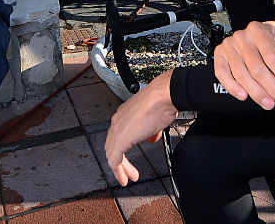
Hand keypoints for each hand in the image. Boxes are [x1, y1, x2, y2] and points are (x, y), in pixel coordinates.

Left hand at [105, 69, 177, 185]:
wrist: (163, 97)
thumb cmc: (161, 102)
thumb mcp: (155, 119)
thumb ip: (150, 131)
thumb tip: (151, 138)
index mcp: (124, 114)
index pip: (117, 135)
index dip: (121, 149)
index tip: (128, 159)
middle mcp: (117, 121)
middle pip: (111, 146)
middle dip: (120, 161)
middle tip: (129, 172)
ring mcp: (117, 130)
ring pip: (111, 154)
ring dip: (120, 169)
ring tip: (128, 178)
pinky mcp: (120, 140)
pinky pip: (114, 160)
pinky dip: (118, 171)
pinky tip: (124, 178)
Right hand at [213, 20, 274, 108]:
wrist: (252, 34)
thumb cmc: (269, 35)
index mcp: (258, 30)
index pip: (271, 56)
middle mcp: (242, 37)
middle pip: (257, 68)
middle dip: (273, 89)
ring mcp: (229, 47)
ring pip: (241, 74)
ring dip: (256, 92)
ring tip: (269, 104)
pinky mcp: (219, 56)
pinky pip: (222, 73)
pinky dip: (232, 87)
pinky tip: (244, 96)